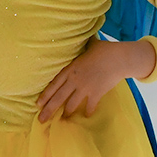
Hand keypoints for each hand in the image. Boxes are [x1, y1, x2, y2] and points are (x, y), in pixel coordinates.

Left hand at [37, 38, 156, 122]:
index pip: (53, 84)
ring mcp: (85, 88)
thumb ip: (82, 46)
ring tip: (62, 119)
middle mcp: (75, 80)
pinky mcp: (97, 94)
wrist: (119, 58)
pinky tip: (86, 115)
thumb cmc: (104, 50)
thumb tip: (83, 36)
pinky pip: (90, 106)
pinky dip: (88, 112)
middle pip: (58, 98)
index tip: (38, 104)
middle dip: (49, 110)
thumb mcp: (88, 47)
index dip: (45, 95)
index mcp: (70, 69)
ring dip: (67, 113)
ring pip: (71, 104)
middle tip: (41, 120)